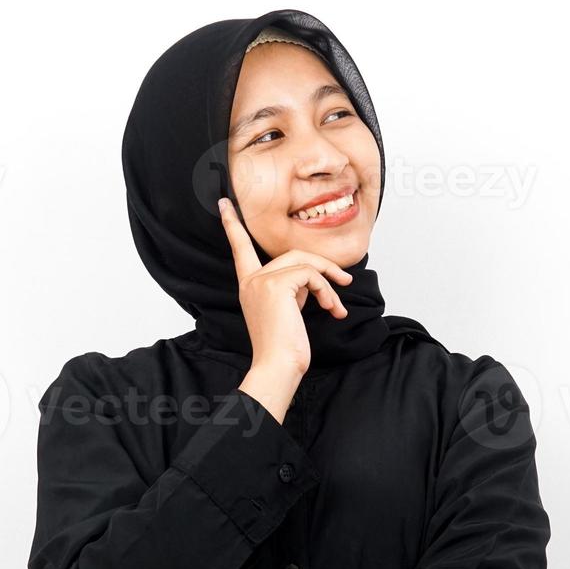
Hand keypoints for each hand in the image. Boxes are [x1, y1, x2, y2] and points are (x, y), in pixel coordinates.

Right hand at [218, 196, 353, 377]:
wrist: (278, 366)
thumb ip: (292, 289)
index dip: (233, 225)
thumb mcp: (287, 312)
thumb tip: (313, 279)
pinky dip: (327, 291)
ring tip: (337, 306)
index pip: (240, 249)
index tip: (225, 202)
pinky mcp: (276, 285)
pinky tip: (331, 310)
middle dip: (323, 266)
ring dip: (329, 282)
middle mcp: (251, 280)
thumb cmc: (284, 348)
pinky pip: (311, 275)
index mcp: (249, 285)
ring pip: (305, 263)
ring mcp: (262, 281)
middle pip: (293, 254)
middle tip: (345, 282)